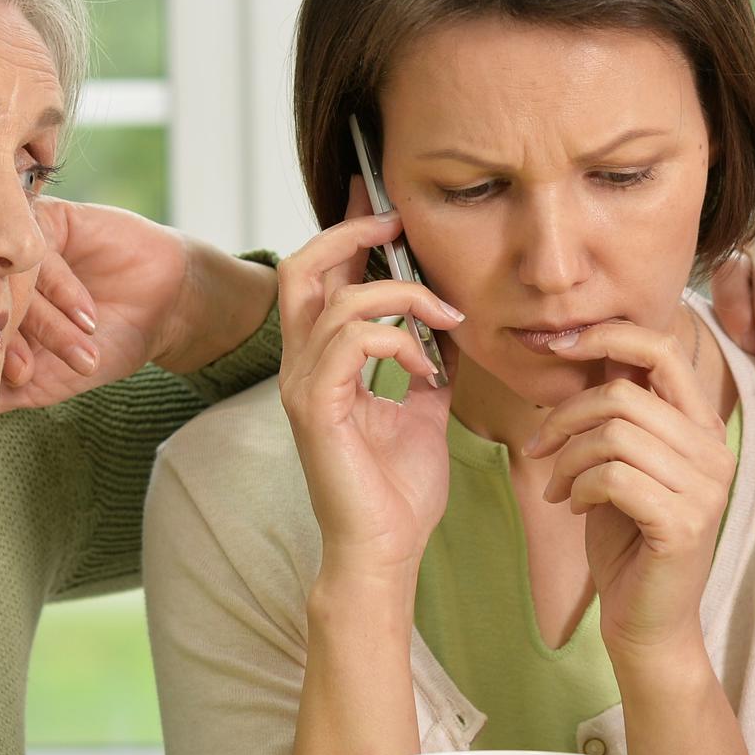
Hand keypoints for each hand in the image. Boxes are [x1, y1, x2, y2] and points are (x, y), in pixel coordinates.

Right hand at [276, 194, 462, 578]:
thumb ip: (429, 363)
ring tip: (446, 319)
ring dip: (402, 297)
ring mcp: (304, 385)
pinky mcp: (317, 408)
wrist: (386, 551)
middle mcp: (303, 366)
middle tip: (398, 224)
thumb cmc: (398, 491)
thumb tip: (451, 323)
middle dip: (351, 233)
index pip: (323, 278)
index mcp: (324, 363)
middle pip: (302, 267)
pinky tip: (426, 369)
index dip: (349, 232)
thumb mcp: (426, 411)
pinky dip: (397, 341)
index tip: (385, 203)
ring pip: (337, 299)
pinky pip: (352, 342)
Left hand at [527, 314, 732, 660]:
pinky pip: (613, 476)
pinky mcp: (683, 522)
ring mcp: (704, 488)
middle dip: (565, 417)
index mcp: (702, 428)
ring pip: (613, 433)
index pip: (662, 349)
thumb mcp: (619, 463)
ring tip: (559, 487)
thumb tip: (578, 347)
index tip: (557, 346)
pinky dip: (580, 488)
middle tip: (540, 450)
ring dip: (567, 458)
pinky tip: (577, 508)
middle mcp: (713, 451)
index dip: (606, 336)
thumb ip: (616, 413)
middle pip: (622, 394)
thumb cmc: (627, 541)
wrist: (647, 622)